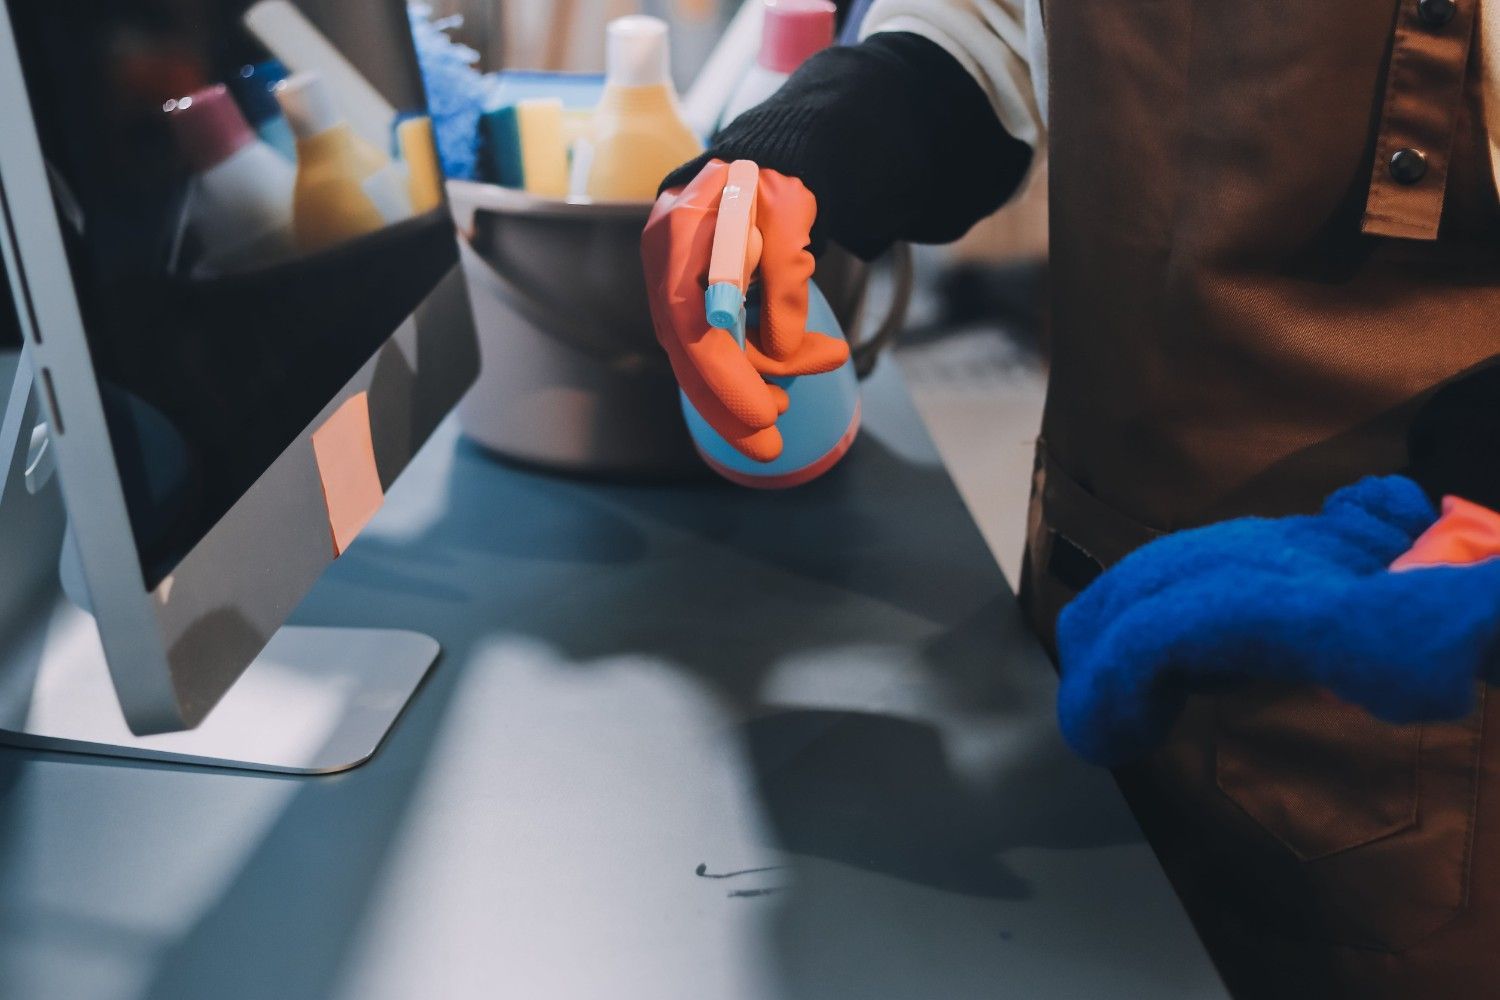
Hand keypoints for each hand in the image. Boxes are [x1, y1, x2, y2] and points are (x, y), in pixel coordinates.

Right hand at [641, 159, 849, 461]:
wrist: (766, 152)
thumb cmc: (777, 174)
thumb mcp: (792, 211)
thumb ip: (787, 275)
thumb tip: (783, 351)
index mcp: (680, 228)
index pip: (691, 320)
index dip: (724, 374)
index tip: (763, 413)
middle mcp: (665, 257)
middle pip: (686, 349)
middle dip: (726, 404)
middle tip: (769, 449)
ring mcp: (672, 276)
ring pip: (697, 353)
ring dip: (741, 388)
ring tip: (782, 409)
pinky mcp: (690, 292)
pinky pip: (710, 341)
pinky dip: (743, 366)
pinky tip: (775, 386)